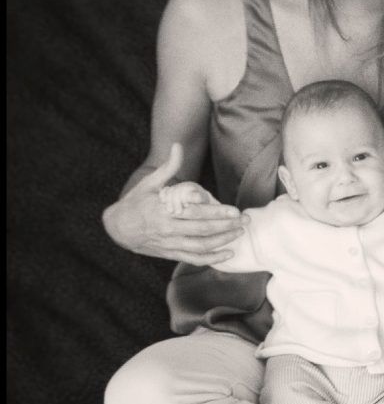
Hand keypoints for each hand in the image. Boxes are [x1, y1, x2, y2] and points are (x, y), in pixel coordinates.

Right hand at [103, 143, 247, 264]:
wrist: (117, 228)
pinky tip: (227, 253)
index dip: (217, 213)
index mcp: (165, 210)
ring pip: (201, 246)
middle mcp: (169, 229)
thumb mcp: (149, 183)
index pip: (196, 212)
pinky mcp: (170, 253)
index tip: (235, 211)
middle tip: (246, 220)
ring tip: (240, 233)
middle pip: (203, 230)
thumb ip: (168, 167)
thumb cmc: (135, 203)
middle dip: (227, 226)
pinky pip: (194, 258)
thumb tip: (177, 145)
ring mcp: (170, 243)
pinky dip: (212, 258)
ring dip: (223, 241)